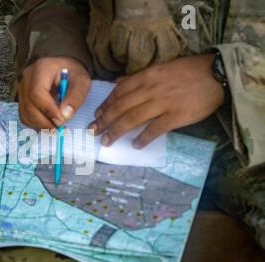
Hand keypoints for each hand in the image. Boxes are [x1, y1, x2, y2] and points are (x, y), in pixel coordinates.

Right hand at [19, 56, 90, 128]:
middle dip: (45, 121)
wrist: (65, 68)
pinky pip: (25, 116)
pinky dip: (36, 124)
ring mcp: (22, 88)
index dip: (48, 110)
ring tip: (56, 125)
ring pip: (25, 113)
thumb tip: (64, 116)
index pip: (37, 92)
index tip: (61, 121)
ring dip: (41, 124)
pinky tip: (49, 122)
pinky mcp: (22, 98)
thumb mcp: (82, 82)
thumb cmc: (74, 74)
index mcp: (42, 68)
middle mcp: (28, 77)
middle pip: (29, 105)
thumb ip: (75, 98)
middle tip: (60, 127)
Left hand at [89, 54, 224, 147]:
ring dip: (116, 131)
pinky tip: (135, 145)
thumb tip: (116, 82)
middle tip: (93, 132)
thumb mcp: (159, 68)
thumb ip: (137, 77)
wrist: (216, 74)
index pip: (118, 93)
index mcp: (145, 77)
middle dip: (104, 121)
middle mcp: (150, 90)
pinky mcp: (176, 116)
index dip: (105, 106)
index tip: (96, 116)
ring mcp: (162, 104)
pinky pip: (154, 130)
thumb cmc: (188, 71)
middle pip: (120, 108)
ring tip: (106, 141)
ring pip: (132, 119)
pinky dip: (143, 139)